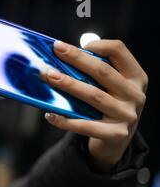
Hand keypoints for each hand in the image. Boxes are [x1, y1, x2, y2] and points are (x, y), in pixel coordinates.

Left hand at [43, 39, 147, 171]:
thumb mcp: (110, 89)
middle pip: (103, 72)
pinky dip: (66, 120)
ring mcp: (126, 115)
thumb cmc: (107, 108)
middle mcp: (135, 95)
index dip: (99, 44)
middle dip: (77, 59)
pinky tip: (50, 114)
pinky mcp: (116, 134)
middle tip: (56, 50)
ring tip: (49, 76)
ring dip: (69, 84)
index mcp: (136, 77)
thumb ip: (96, 72)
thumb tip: (66, 54)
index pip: (120, 52)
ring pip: (94, 96)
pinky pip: (86, 126)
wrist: (117, 143)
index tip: (76, 44)